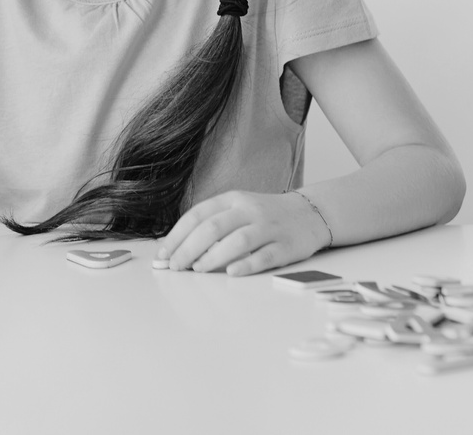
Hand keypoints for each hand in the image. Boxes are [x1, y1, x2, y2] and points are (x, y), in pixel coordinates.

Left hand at [156, 190, 328, 275]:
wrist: (309, 213)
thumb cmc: (263, 216)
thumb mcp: (236, 210)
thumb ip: (210, 224)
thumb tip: (175, 247)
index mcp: (232, 199)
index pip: (198, 215)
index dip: (177, 236)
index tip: (163, 255)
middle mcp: (249, 210)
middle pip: (214, 227)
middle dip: (189, 249)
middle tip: (176, 267)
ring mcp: (269, 227)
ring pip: (238, 240)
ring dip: (213, 256)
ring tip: (198, 270)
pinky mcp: (287, 246)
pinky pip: (265, 255)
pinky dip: (247, 265)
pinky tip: (231, 273)